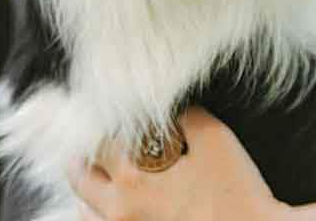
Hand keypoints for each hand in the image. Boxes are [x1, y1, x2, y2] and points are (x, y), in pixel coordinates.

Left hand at [69, 107, 292, 220]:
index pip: (98, 140)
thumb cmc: (235, 191)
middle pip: (79, 175)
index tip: (109, 118)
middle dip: (85, 155)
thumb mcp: (214, 137)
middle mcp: (119, 207)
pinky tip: (114, 205)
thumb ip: (182, 114)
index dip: (104, 124)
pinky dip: (99, 215)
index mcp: (132, 175)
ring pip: (84, 209)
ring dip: (90, 188)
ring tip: (101, 175)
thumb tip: (165, 106)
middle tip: (95, 144)